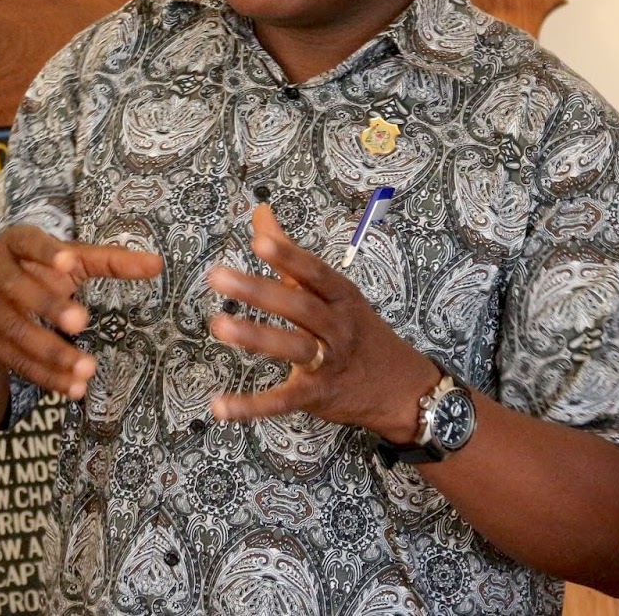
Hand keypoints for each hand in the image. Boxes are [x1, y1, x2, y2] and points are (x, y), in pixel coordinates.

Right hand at [0, 223, 162, 399]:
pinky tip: (73, 388)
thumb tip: (158, 264)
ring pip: (17, 332)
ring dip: (52, 353)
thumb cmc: (38, 267)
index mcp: (18, 242)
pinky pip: (16, 360)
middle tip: (83, 322)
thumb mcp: (69, 257)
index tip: (70, 264)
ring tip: (87, 369)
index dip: (47, 253)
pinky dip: (45, 376)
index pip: (28, 242)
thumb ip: (110, 260)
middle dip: (50, 308)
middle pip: (20, 291)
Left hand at [208, 204, 436, 439]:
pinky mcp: (318, 395)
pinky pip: (284, 401)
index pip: (314, 272)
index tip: (258, 240)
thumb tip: (260, 212)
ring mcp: (329, 362)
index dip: (288, 256)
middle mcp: (337, 326)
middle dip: (258, 291)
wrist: (401, 387)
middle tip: (217, 276)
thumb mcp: (333, 290)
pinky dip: (252, 405)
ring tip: (218, 326)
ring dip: (255, 337)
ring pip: (292, 347)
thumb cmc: (357, 329)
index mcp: (341, 296)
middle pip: (299, 306)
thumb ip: (289, 254)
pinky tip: (220, 406)